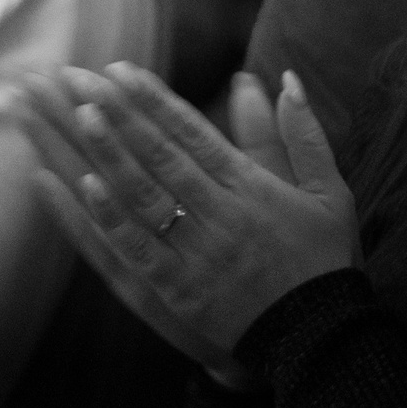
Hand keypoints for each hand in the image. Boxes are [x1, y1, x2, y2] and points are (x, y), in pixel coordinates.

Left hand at [16, 62, 359, 389]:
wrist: (321, 338)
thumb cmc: (325, 260)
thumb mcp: (329, 191)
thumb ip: (304, 134)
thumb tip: (285, 77)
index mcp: (251, 187)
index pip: (192, 132)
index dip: (153, 99)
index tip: (118, 69)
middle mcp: (220, 214)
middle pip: (160, 155)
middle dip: (119, 114)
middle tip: (79, 79)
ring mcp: (197, 252)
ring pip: (145, 195)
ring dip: (109, 154)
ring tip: (77, 117)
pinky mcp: (180, 290)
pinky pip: (138, 249)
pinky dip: (111, 218)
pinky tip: (83, 187)